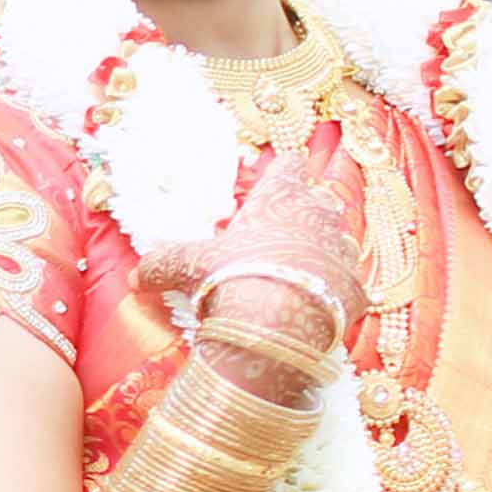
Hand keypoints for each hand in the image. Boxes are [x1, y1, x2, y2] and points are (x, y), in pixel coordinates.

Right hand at [148, 122, 365, 397]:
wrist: (276, 328)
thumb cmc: (230, 279)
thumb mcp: (185, 266)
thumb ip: (162, 264)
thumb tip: (135, 276)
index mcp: (281, 197)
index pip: (289, 164)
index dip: (280, 174)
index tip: (270, 185)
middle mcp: (319, 215)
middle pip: (320, 200)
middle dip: (305, 214)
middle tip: (279, 237)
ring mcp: (342, 252)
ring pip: (338, 241)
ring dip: (322, 253)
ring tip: (296, 276)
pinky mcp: (356, 290)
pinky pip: (348, 286)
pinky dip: (334, 294)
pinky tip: (314, 309)